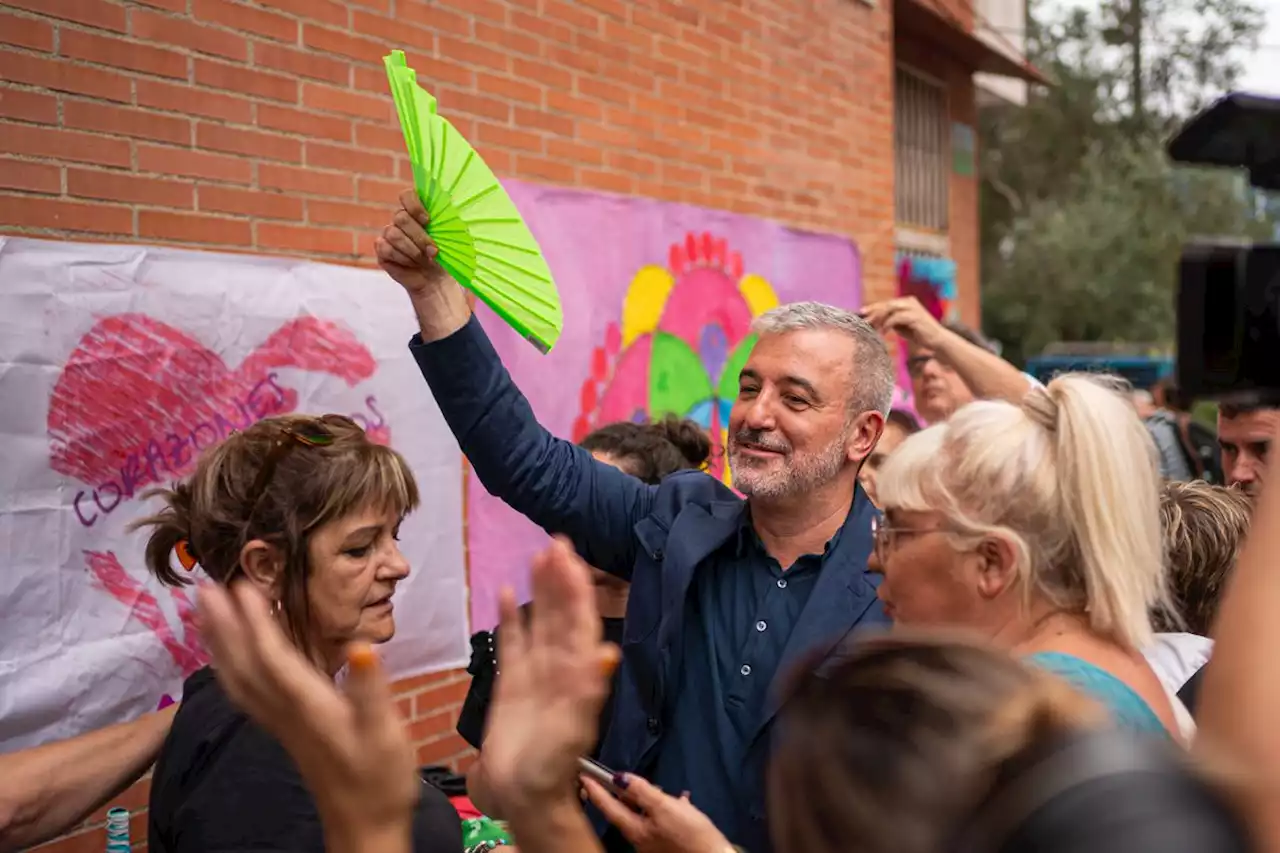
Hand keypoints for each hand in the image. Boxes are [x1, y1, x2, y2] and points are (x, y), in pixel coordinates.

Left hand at [196, 582, 416, 852]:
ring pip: (239, 680)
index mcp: (309, 707)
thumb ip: (371, 692)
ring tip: (206, 614)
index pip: (272, 658)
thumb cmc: (380, 780)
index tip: (240, 586)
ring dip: (220, 645)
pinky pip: (247, 693)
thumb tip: (362, 648)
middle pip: (244, 666)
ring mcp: (282, 724)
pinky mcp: (286, 731)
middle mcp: (286, 713)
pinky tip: (232, 658)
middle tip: (203, 589)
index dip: (255, 622)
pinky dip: (233, 669)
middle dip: (223, 627)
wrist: (365, 827)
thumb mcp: (386, 733)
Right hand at [375, 188, 452, 298]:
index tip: (428, 220)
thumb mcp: (449, 240)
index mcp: (417, 212)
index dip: (415, 206)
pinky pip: (385, 248)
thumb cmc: (444, 257)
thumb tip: (450, 210)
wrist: (436, 281)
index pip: (407, 195)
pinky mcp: (382, 249)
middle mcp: (401, 220)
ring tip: (424, 260)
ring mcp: (389, 233)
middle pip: (400, 217)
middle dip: (419, 236)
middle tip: (433, 250)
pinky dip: (401, 258)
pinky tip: (411, 264)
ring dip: (412, 249)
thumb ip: (445, 224)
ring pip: (393, 233)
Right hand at [480, 537, 620, 816]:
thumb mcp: (574, 728)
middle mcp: (559, 666)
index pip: (579, 619)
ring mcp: (535, 672)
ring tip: (536, 556)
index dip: (576, 587)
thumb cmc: (553, 766)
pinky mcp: (511, 682)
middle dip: (560, 578)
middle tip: (556, 542)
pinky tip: (503, 592)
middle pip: (560, 612)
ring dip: (539, 590)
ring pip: (538, 621)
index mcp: (577, 671)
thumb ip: (589, 690)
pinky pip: (511, 642)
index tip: (570, 557)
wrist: (523, 795)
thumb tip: (608, 653)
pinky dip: (508, 617)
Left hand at [582, 775, 733, 852]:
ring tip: (653, 787)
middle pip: (624, 811)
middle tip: (613, 777)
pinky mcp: (668, 842)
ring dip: (644, 799)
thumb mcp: (665, 807)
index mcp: (635, 830)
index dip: (596, 790)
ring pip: (642, 814)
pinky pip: (659, 820)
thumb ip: (642, 791)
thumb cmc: (689, 833)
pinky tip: (679, 802)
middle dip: (620, 793)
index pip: (609, 807)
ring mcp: (653, 842)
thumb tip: (619, 777)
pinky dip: (663, 808)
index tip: (582, 776)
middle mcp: (640, 838)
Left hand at [860, 296, 946, 349]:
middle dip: (874, 313)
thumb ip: (890, 321)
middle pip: (886, 304)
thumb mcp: (901, 326)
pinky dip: (888, 325)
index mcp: (906, 302)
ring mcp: (913, 308)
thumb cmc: (918, 334)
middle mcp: (909, 302)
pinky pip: (896, 318)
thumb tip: (873, 321)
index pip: (886, 303)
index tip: (861, 313)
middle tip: (864, 321)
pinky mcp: (915, 316)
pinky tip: (883, 332)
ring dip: (879, 318)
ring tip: (872, 328)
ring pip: (890, 309)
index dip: (873, 308)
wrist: (936, 340)